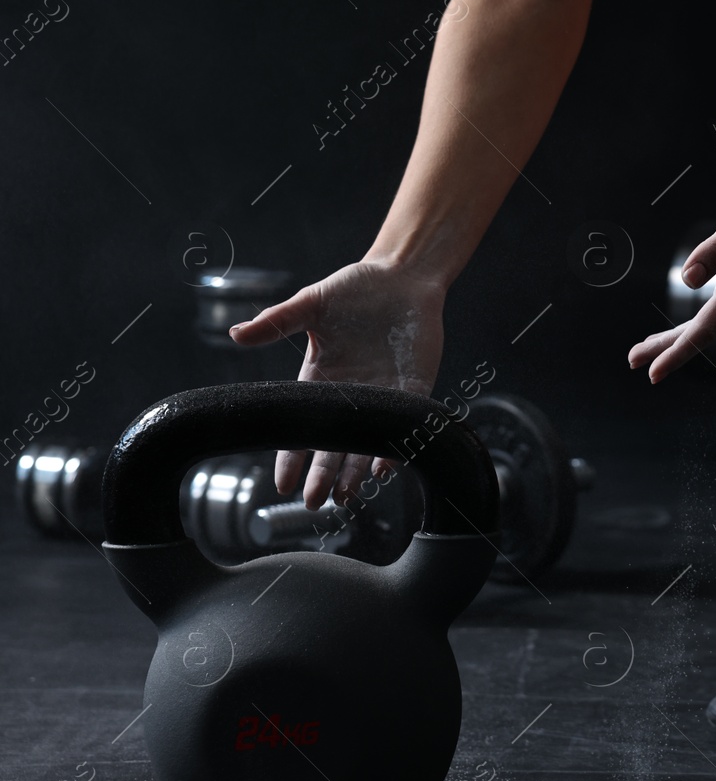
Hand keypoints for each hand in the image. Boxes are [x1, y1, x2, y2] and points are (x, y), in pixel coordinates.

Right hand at [229, 260, 447, 508]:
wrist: (403, 276)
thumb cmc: (355, 288)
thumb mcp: (312, 303)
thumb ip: (278, 321)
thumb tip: (237, 333)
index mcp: (321, 379)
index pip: (302, 427)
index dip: (291, 456)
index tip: (282, 485)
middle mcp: (351, 396)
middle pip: (333, 445)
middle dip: (323, 475)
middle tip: (315, 503)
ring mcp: (383, 395)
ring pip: (367, 443)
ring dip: (357, 471)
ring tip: (346, 498)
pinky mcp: (414, 388)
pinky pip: (403, 424)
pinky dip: (395, 445)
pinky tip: (387, 467)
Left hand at [628, 162, 715, 381]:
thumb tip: (688, 281)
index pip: (704, 330)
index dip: (677, 352)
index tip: (653, 373)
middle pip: (702, 332)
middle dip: (667, 348)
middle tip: (632, 361)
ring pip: (708, 322)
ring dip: (677, 337)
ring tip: (647, 347)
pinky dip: (695, 321)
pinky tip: (684, 325)